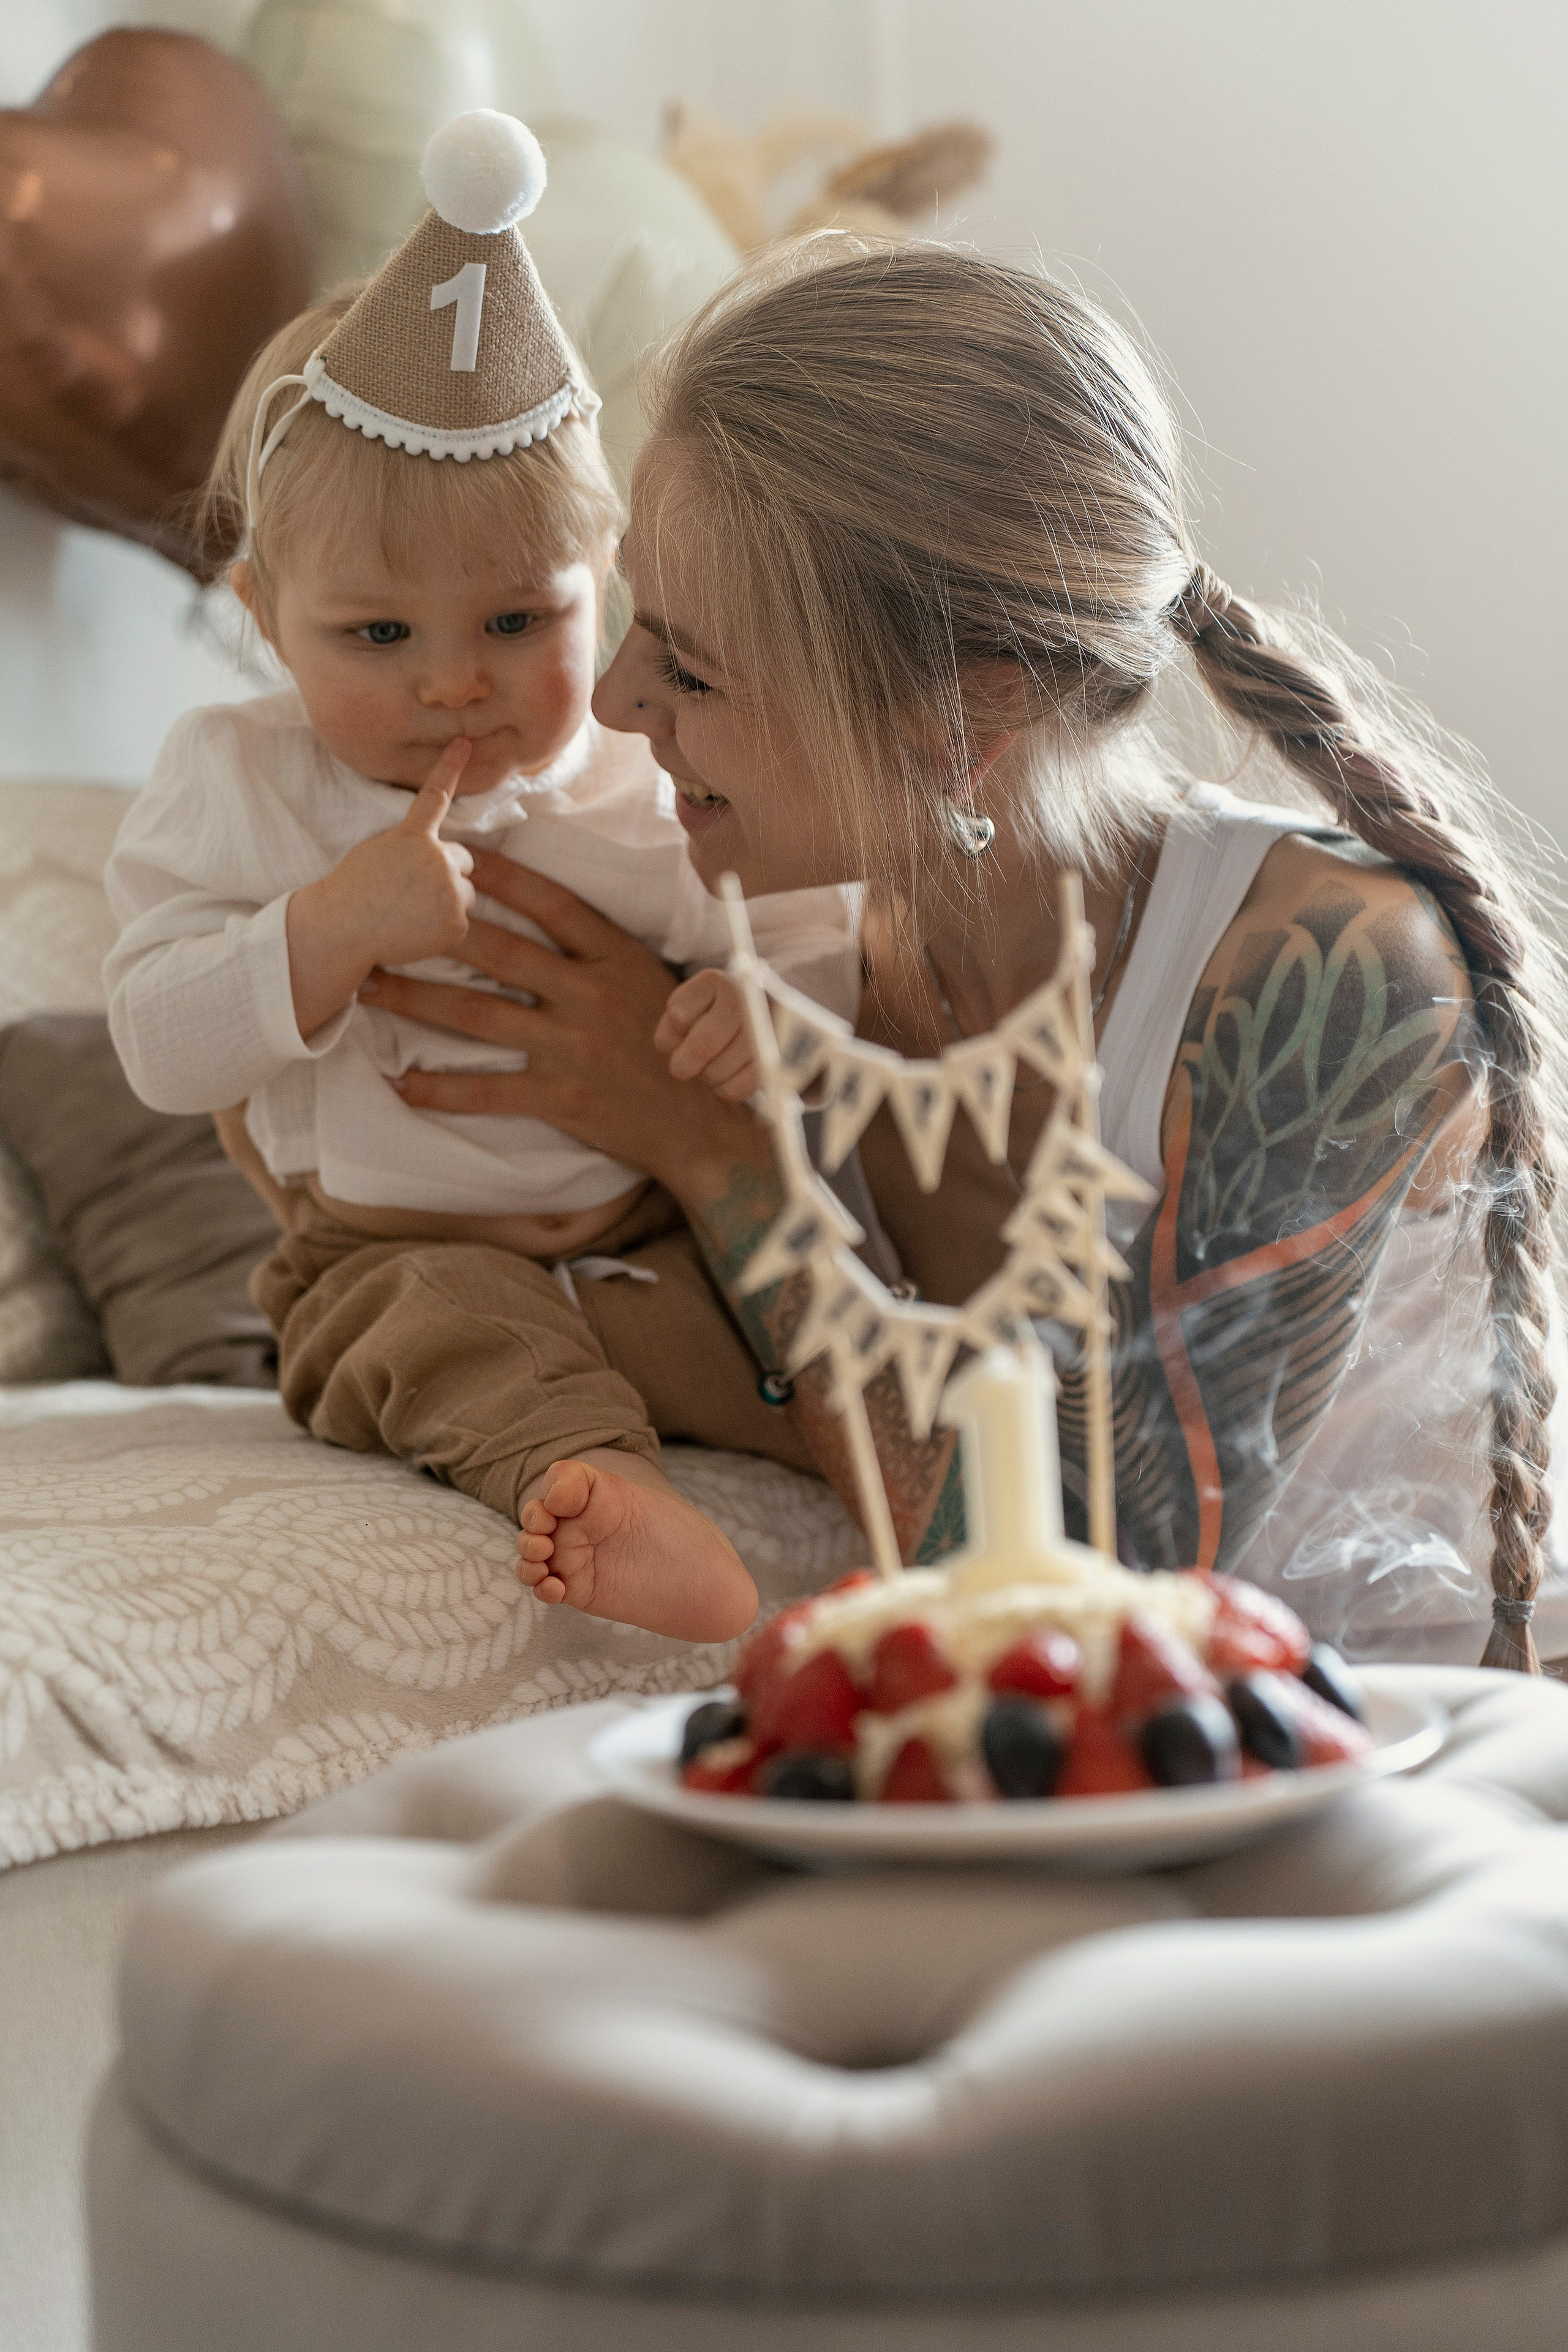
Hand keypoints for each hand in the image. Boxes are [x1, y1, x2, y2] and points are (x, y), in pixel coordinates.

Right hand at [286, 737, 474, 1038]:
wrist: (341, 929)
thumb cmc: (353, 890)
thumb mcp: (378, 851)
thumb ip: (412, 845)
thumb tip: (441, 856)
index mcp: (414, 837)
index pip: (436, 795)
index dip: (452, 766)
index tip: (466, 742)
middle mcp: (438, 860)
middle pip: (463, 859)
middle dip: (446, 871)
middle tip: (412, 890)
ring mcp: (451, 892)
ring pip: (465, 892)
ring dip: (446, 900)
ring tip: (410, 912)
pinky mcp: (456, 923)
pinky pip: (459, 921)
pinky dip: (442, 928)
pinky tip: (414, 931)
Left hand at [357, 849, 769, 1200]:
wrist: (700, 1124)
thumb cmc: (675, 1047)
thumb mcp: (651, 982)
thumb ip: (601, 951)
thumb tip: (546, 914)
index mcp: (615, 958)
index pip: (549, 902)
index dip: (498, 874)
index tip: (454, 852)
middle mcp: (589, 995)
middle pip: (496, 951)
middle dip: (432, 933)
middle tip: (383, 919)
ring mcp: (572, 1046)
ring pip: (476, 1014)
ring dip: (414, 1000)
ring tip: (367, 989)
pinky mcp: (561, 1097)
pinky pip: (487, 1091)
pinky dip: (440, 1089)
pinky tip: (401, 1083)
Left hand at [654, 969, 759, 1100]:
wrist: (760, 1011)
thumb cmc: (711, 1013)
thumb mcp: (686, 1008)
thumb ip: (672, 1030)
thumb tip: (682, 1067)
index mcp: (716, 982)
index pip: (678, 1018)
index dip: (673, 1033)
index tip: (681, 1028)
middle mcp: (744, 999)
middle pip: (702, 1046)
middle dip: (684, 1063)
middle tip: (682, 1067)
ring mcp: (763, 1028)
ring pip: (716, 1071)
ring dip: (707, 1075)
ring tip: (714, 1061)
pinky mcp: (775, 1059)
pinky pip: (737, 1089)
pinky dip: (725, 1088)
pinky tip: (728, 1074)